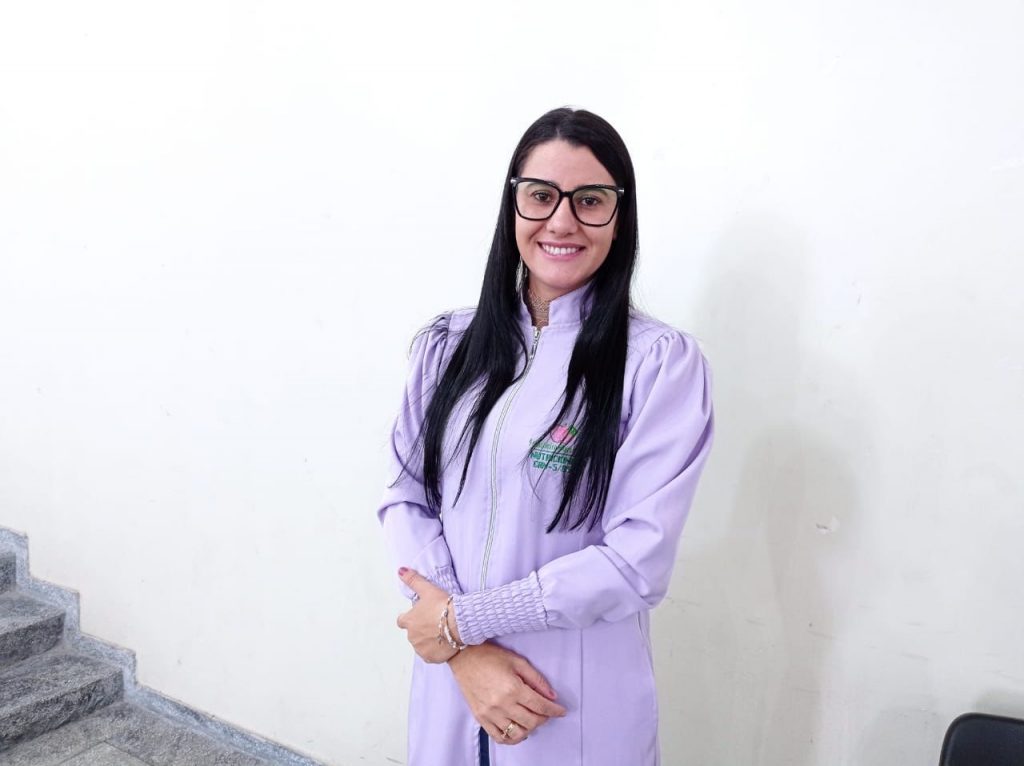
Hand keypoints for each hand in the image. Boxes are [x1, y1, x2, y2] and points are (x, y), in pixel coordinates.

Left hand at [395, 567, 460, 662]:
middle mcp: (411, 637)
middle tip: (435, 623)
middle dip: (420, 629)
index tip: (420, 616)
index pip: (402, 621)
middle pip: (412, 633)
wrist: (459, 623)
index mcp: (408, 621)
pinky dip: (434, 651)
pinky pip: (429, 655)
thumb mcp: (427, 589)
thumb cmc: (443, 605)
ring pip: (420, 645)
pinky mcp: (430, 658)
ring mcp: (420, 648)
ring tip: (441, 633)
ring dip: (427, 640)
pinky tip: (443, 644)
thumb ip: (413, 580)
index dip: (410, 618)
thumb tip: (400, 571)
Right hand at [447, 642, 567, 744]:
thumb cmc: (490, 656)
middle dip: (544, 719)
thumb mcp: (517, 661)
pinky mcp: (480, 718)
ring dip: (529, 729)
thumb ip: (537, 679)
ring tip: (532, 720)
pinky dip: (511, 738)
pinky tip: (517, 730)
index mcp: (513, 688)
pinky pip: (499, 737)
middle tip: (546, 712)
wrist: (463, 657)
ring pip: (516, 733)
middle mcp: (502, 704)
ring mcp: (490, 713)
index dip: (554, 710)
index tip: (562, 711)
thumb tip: (552, 696)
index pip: (540, 706)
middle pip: (531, 721)